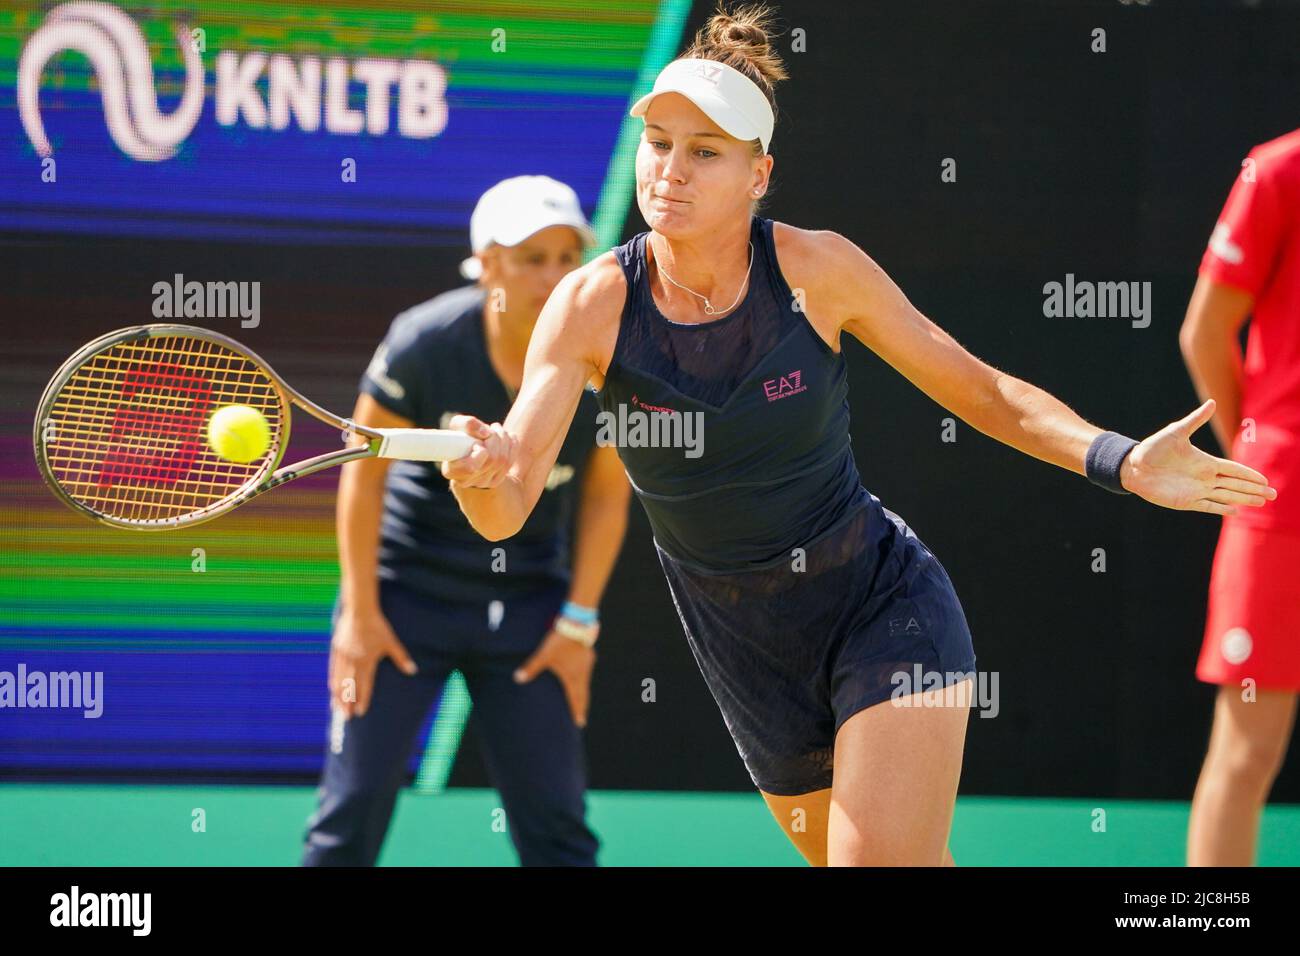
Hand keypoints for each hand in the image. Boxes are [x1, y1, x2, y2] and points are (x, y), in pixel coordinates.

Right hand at [329, 606, 416, 718]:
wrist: (359, 610)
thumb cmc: (378, 626)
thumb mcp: (391, 642)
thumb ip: (401, 658)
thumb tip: (413, 671)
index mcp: (367, 661)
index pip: (364, 686)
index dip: (362, 700)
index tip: (361, 713)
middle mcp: (353, 661)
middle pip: (349, 687)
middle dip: (348, 703)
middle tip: (347, 717)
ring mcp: (343, 656)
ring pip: (339, 680)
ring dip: (338, 696)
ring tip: (337, 708)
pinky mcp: (336, 649)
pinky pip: (333, 669)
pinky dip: (333, 680)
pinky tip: (332, 689)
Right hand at [439, 414, 515, 488]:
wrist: (471, 446)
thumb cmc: (461, 435)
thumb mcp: (458, 425)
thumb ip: (467, 424)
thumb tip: (485, 433)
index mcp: (452, 470)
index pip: (471, 467)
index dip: (480, 452)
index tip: (479, 442)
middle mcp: (466, 481)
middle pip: (491, 460)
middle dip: (495, 438)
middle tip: (491, 429)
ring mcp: (482, 483)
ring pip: (503, 460)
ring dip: (504, 439)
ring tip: (497, 429)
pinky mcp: (496, 481)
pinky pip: (510, 462)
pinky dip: (512, 446)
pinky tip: (508, 437)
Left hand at [513, 628, 596, 728]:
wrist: (576, 624)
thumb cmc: (559, 642)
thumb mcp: (544, 655)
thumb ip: (531, 667)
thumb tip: (517, 678)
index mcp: (572, 677)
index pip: (575, 698)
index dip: (577, 711)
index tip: (579, 723)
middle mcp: (582, 673)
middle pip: (583, 694)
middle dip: (581, 706)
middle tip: (581, 719)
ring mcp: (587, 664)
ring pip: (585, 682)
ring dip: (583, 693)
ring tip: (581, 700)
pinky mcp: (588, 655)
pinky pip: (585, 672)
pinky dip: (583, 679)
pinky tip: (580, 676)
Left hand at [1120, 399, 1276, 515]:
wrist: (1132, 466)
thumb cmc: (1152, 448)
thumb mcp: (1175, 432)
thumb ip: (1195, 420)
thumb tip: (1212, 403)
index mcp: (1205, 462)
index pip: (1234, 470)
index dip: (1250, 475)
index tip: (1265, 480)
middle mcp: (1204, 477)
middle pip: (1236, 485)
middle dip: (1255, 490)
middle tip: (1273, 495)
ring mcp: (1196, 490)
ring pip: (1227, 496)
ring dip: (1244, 499)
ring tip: (1262, 502)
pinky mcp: (1185, 501)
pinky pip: (1208, 506)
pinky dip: (1222, 509)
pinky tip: (1236, 512)